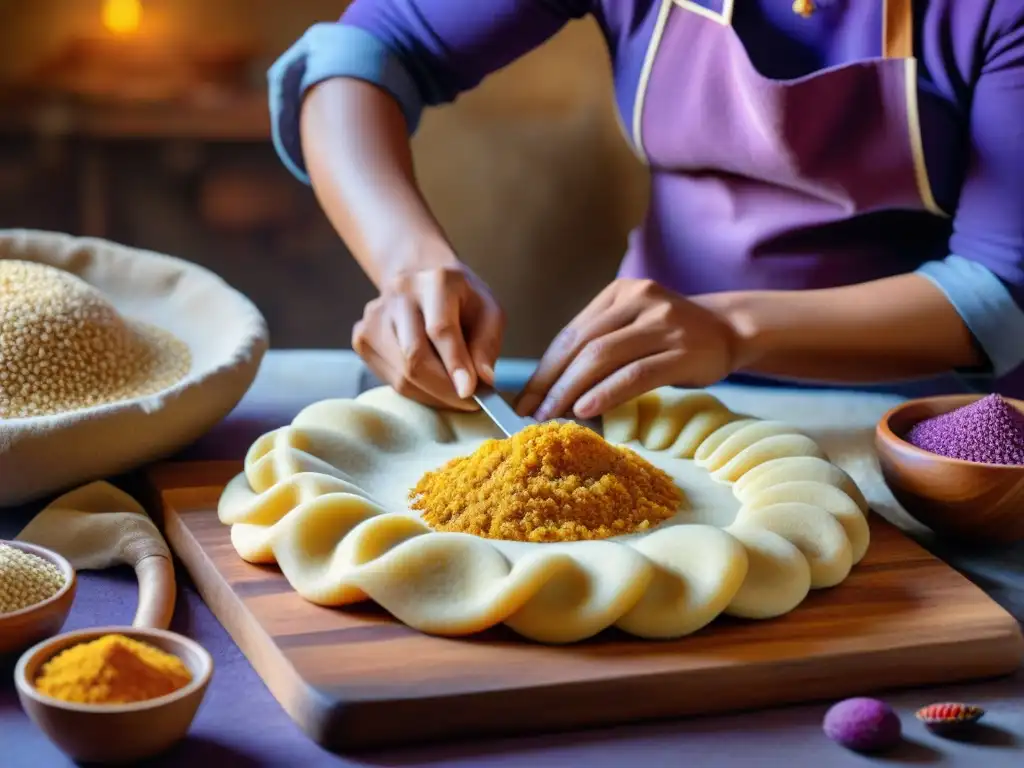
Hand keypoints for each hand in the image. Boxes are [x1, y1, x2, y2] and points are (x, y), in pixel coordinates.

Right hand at [352, 264, 504, 409]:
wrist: (422, 279)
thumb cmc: (461, 300)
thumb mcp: (489, 312)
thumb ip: (487, 345)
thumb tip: (483, 379)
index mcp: (436, 281)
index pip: (440, 329)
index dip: (455, 364)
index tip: (469, 392)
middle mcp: (400, 294)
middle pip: (415, 357)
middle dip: (444, 389)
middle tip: (468, 403)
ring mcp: (375, 316)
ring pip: (401, 375)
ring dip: (432, 395)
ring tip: (453, 394)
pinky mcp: (362, 337)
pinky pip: (390, 380)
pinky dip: (415, 391)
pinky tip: (431, 383)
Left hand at [515, 279, 738, 419]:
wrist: (731, 329)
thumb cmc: (673, 337)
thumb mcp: (634, 326)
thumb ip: (601, 345)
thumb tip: (552, 390)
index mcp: (620, 293)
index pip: (572, 333)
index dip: (544, 368)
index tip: (524, 397)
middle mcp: (640, 300)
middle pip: (582, 344)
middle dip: (550, 382)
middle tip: (530, 412)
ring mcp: (663, 323)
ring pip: (603, 357)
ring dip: (571, 389)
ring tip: (550, 415)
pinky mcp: (682, 350)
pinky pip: (635, 373)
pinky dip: (606, 392)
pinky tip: (586, 408)